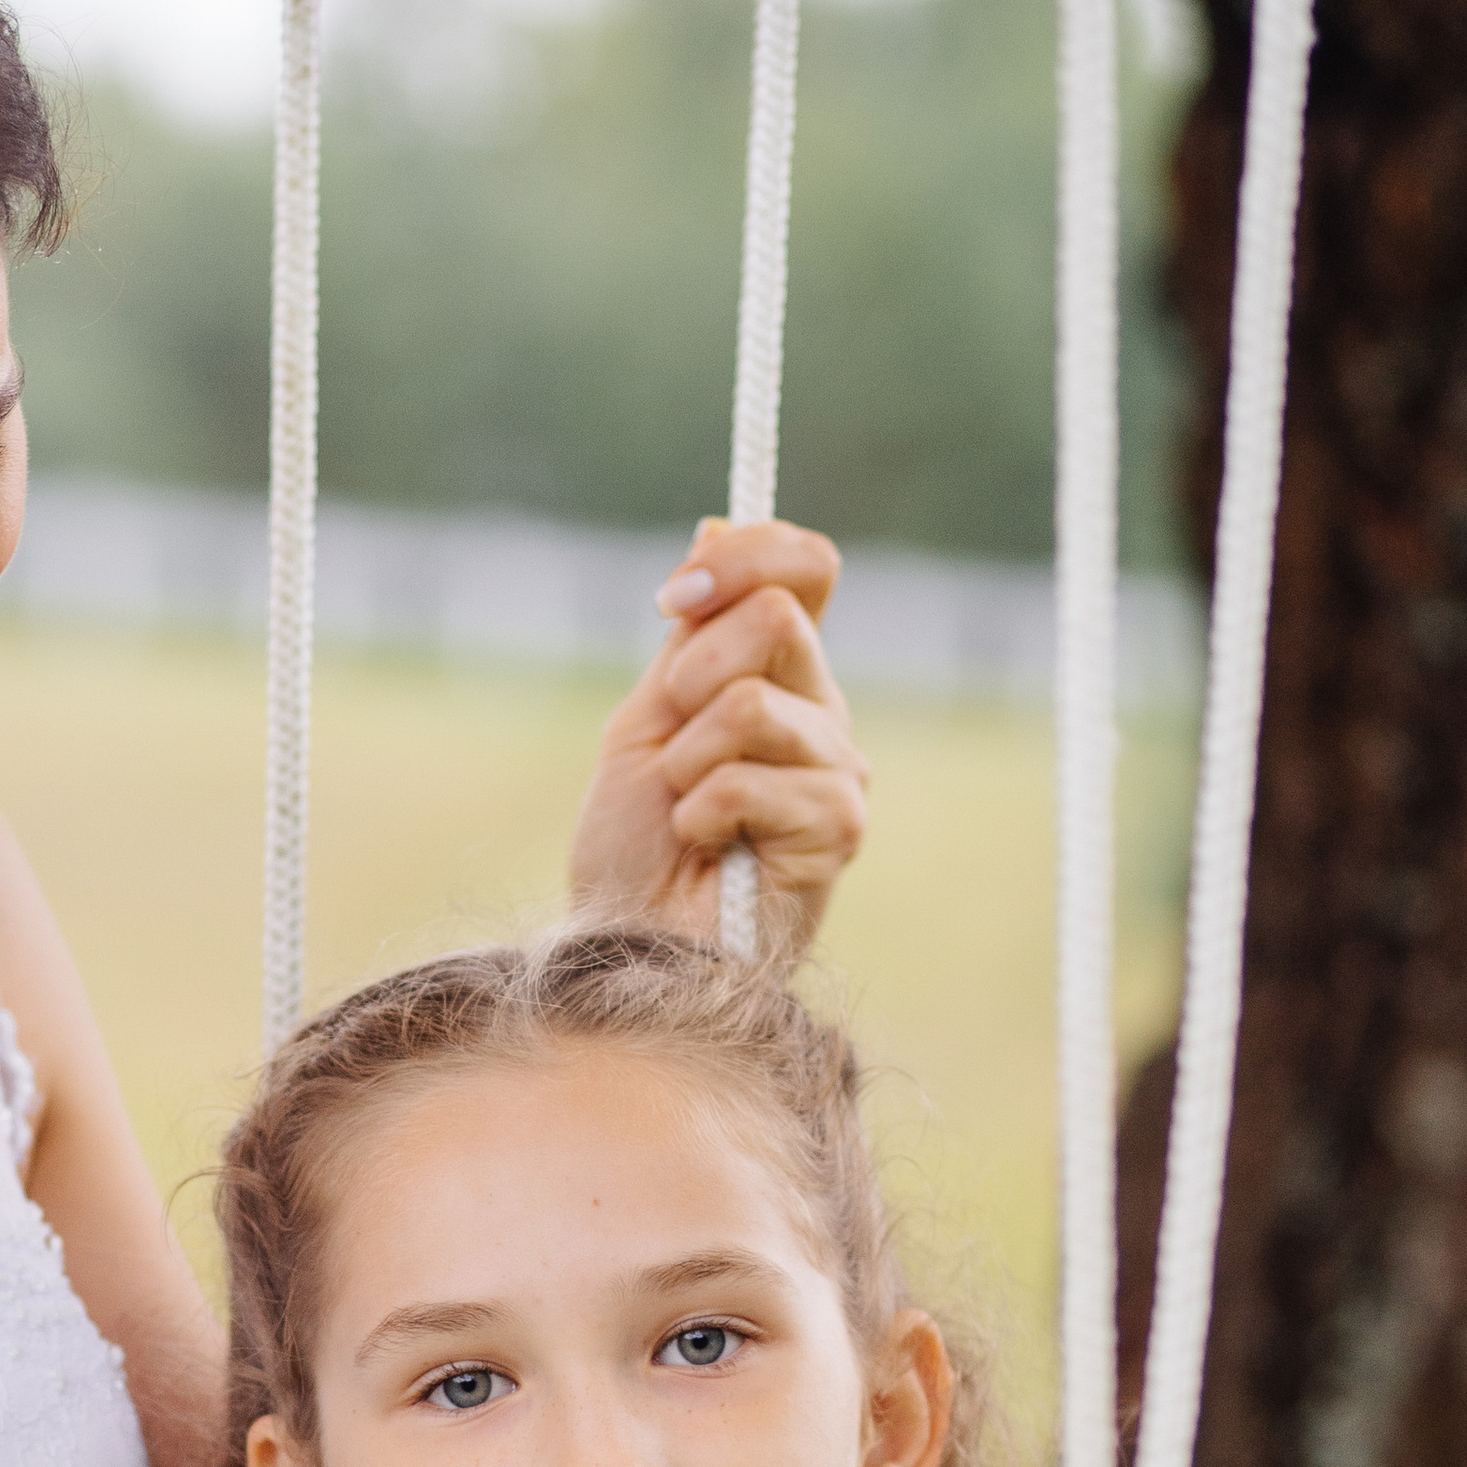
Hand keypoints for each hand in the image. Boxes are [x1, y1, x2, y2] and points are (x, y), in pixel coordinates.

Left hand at [568, 516, 865, 954]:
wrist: (628, 944)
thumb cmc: (631, 851)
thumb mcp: (646, 720)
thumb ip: (692, 634)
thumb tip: (716, 522)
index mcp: (781, 676)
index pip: (806, 567)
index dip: (743, 559)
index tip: (674, 599)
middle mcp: (822, 714)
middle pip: (777, 617)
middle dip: (690, 678)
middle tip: (671, 748)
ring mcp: (838, 771)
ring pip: (752, 703)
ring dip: (686, 764)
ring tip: (685, 817)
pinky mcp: (838, 829)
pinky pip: (753, 778)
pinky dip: (702, 813)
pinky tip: (708, 850)